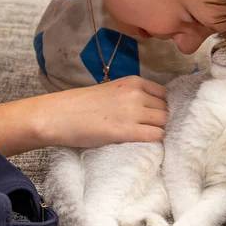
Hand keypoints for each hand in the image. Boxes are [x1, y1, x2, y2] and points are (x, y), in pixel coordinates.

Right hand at [35, 75, 167, 147]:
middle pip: (166, 109)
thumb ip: (132, 95)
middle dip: (162, 121)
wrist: (59, 115)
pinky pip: (156, 136)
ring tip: (146, 138)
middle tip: (150, 131)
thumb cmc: (80, 106)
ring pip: (164, 123)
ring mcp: (132, 111)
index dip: (162, 108)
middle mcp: (136, 94)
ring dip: (159, 132)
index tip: (154, 118)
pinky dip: (155, 141)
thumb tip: (151, 110)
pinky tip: (144, 144)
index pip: (164, 95)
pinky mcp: (126, 131)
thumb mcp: (111, 90)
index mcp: (133, 82)